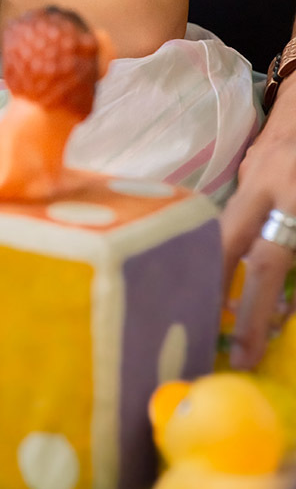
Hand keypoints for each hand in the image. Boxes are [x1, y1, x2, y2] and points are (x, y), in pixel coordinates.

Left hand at [222, 80, 295, 367]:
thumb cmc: (288, 134)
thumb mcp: (259, 161)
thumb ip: (247, 201)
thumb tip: (223, 244)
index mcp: (261, 181)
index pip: (228, 237)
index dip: (214, 278)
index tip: (202, 315)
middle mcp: (288, 196)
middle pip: (269, 263)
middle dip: (255, 313)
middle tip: (243, 354)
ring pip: (294, 262)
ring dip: (287, 306)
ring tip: (272, 341)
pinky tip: (290, 314)